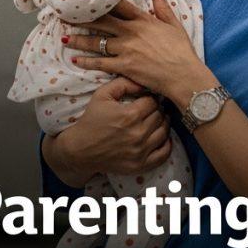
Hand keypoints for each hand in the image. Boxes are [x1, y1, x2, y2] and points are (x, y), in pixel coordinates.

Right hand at [42, 77, 170, 186]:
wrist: (81, 149)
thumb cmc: (91, 120)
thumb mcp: (102, 95)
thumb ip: (123, 84)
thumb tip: (143, 82)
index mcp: (130, 115)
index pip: (152, 102)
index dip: (150, 98)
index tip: (146, 99)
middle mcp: (138, 133)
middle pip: (160, 116)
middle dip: (156, 110)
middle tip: (150, 109)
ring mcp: (140, 151)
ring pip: (164, 132)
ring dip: (162, 125)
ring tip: (156, 121)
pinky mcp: (141, 165)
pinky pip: (164, 154)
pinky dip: (166, 145)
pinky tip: (161, 137)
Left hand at [65, 0, 209, 105]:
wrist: (184, 76)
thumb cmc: (182, 52)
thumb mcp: (175, 26)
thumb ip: (164, 9)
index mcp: (143, 20)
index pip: (119, 6)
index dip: (102, 1)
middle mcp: (131, 32)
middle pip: (102, 22)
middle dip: (83, 18)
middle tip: (66, 14)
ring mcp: (126, 49)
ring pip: (97, 41)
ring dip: (79, 39)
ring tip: (64, 37)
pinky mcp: (124, 66)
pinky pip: (100, 62)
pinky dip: (86, 61)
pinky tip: (74, 60)